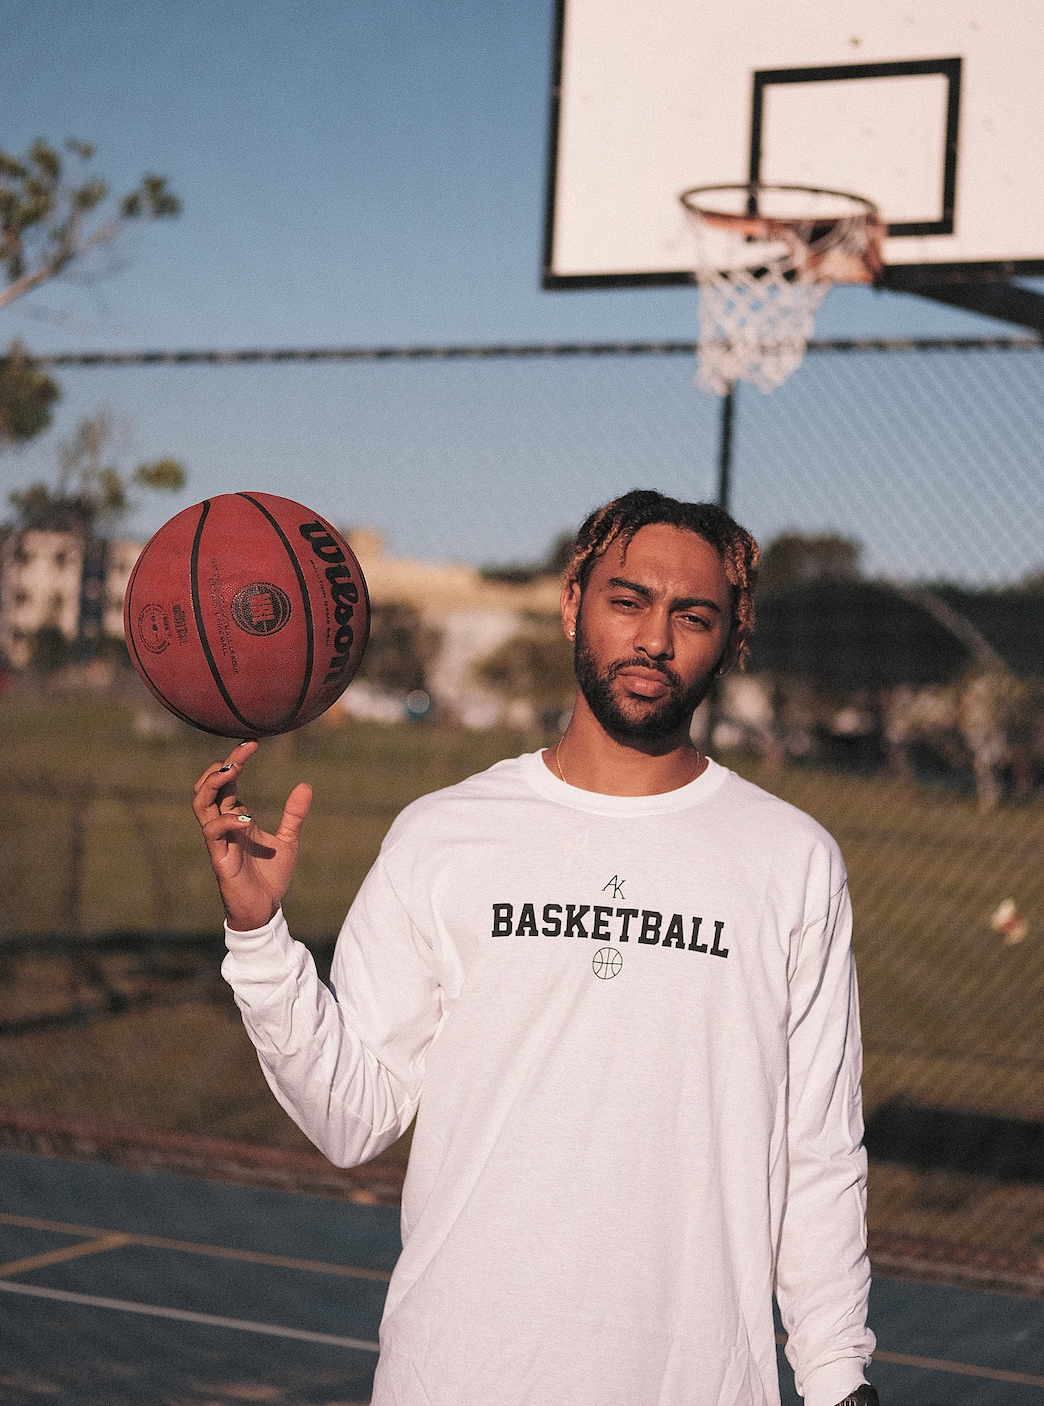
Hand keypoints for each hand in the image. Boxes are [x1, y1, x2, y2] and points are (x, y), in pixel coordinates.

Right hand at [192, 740, 311, 931]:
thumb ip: (294, 814)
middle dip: (221, 766)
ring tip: (234, 771)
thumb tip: (305, 785)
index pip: (227, 782)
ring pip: (200, 804)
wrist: (265, 909)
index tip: (252, 742)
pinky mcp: (220, 857)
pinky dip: (226, 821)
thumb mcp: (289, 840)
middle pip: (208, 787)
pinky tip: (247, 819)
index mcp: (236, 817)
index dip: (236, 761)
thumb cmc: (270, 875)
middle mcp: (224, 824)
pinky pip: (212, 832)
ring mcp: (219, 840)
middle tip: (243, 750)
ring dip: (213, 784)